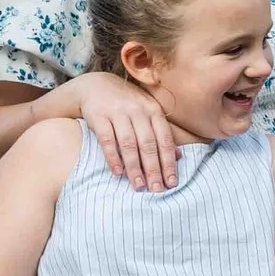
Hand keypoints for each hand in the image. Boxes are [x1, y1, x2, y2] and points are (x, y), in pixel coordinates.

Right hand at [60, 70, 177, 190]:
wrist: (95, 85)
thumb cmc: (126, 104)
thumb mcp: (146, 112)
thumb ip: (161, 133)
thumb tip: (179, 157)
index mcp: (153, 110)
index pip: (164, 140)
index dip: (169, 162)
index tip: (172, 183)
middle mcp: (137, 110)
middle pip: (148, 144)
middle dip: (154, 169)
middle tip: (157, 190)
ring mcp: (117, 112)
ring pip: (129, 144)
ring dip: (135, 167)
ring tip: (139, 186)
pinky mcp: (98, 115)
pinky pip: (107, 139)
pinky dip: (112, 157)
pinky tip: (117, 173)